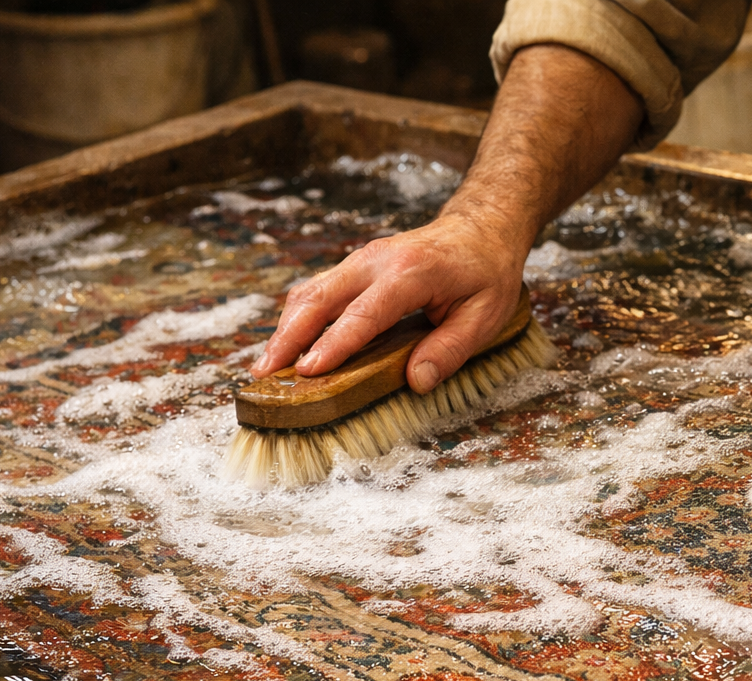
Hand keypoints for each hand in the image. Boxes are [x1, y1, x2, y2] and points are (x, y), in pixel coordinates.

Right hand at [248, 42, 645, 388]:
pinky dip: (297, 317)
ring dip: (285, 328)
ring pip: (309, 292)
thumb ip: (450, 349)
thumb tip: (416, 381)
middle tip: (265, 373)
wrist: (481, 228)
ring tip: (266, 365)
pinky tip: (286, 343)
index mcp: (409, 273)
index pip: (363, 314)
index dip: (333, 345)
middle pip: (319, 299)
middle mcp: (376, 260)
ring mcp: (361, 259)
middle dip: (288, 337)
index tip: (308, 371)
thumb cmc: (486, 273)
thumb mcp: (485, 315)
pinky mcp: (354, 266)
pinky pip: (317, 290)